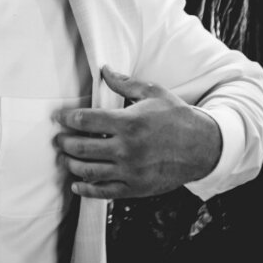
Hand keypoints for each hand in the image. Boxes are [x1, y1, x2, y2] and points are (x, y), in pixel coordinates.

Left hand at [53, 66, 223, 198]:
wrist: (205, 148)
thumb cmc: (178, 117)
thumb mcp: (153, 93)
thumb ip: (124, 82)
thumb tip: (104, 70)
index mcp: (128, 123)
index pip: (85, 121)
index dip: (66, 118)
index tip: (58, 117)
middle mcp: (127, 149)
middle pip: (82, 147)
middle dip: (64, 143)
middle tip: (57, 139)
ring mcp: (132, 171)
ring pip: (90, 171)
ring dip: (71, 164)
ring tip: (63, 158)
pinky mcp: (138, 188)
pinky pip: (106, 192)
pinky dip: (87, 190)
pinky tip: (76, 185)